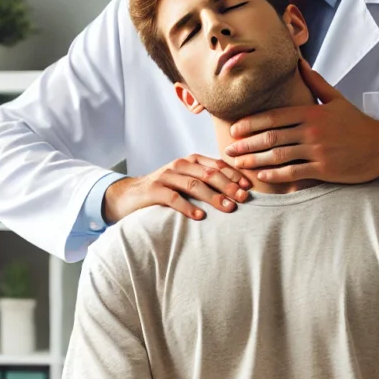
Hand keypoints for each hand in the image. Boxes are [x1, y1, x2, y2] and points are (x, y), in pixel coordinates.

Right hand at [102, 154, 249, 224]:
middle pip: (209, 174)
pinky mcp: (154, 190)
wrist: (130, 195)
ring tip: (228, 208)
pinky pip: (173, 198)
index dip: (234, 175)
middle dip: (228, 186)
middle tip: (243, 198)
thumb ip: (207, 182)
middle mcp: (180, 165)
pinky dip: (188, 207)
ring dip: (213, 197)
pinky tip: (200, 217)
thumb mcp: (187, 181)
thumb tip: (238, 192)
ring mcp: (166, 176)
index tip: (248, 187)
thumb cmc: (165, 190)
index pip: (217, 165)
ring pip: (194, 184)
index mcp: (191, 161)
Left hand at [224, 59, 378, 184]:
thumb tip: (300, 63)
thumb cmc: (358, 124)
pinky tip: (262, 176)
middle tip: (229, 149)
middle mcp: (312, 131)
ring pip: (279, 155)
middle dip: (247, 143)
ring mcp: (317, 150)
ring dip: (256, 160)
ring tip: (239, 164)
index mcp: (311, 112)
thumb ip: (316, 83)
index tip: (235, 129)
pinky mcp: (324, 169)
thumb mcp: (337, 100)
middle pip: (271, 136)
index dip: (251, 123)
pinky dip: (276, 174)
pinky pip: (294, 172)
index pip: (274, 117)